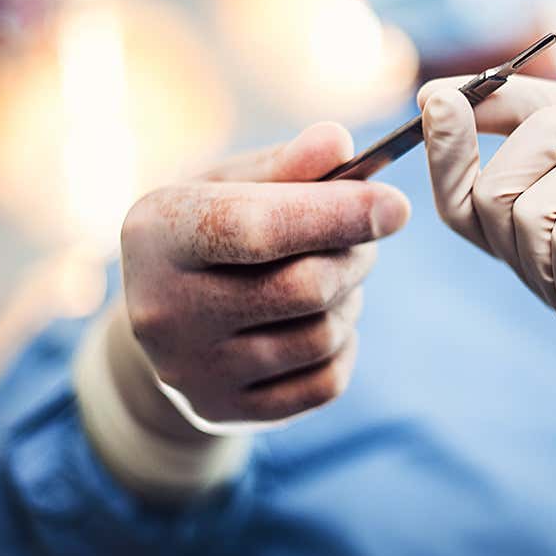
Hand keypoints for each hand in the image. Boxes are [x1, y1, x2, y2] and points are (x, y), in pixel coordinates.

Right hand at [119, 122, 410, 428]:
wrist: (166, 316)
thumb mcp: (234, 183)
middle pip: (304, 287)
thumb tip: (339, 143)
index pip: (258, 229)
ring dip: (350, 298)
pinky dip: (342, 347)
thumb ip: (288, 164)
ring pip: (321, 335)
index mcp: (158, 233)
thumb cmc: (215, 230)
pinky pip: (324, 383)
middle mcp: (163, 309)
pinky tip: (322, 320)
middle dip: (354, 256)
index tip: (396, 205)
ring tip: (335, 276)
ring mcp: (190, 371)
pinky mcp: (223, 412)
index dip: (337, 214)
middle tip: (366, 238)